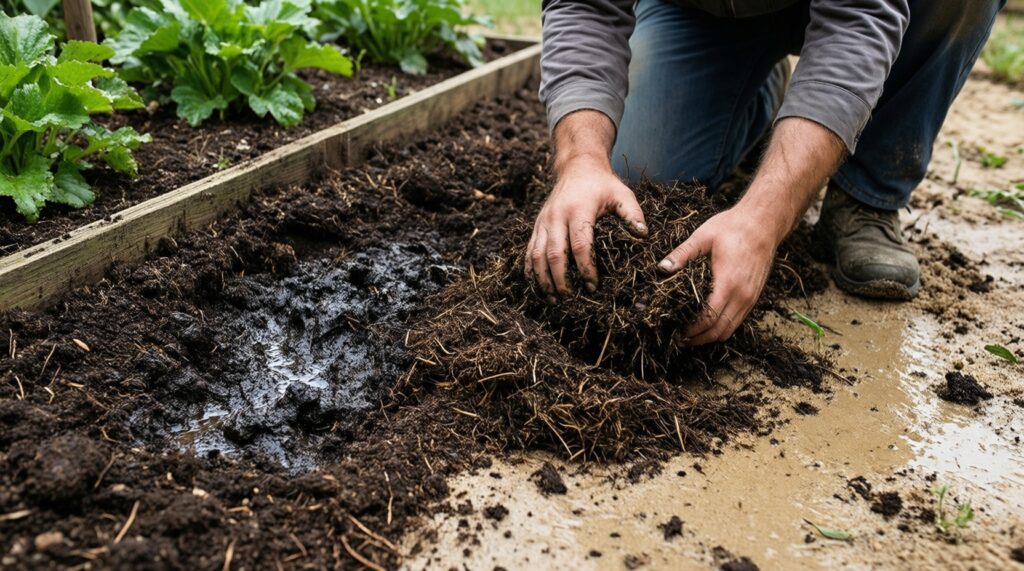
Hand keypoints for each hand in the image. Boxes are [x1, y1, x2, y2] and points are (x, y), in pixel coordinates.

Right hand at [525, 159, 647, 301]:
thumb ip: (633, 214)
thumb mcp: (622, 194)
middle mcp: (556, 216)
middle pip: (555, 254)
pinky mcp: (537, 226)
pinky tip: (537, 285)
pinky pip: (529, 251)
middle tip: (570, 298)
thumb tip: (643, 235)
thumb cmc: (602, 184)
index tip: (593, 286)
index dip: (586, 268)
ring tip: (553, 298)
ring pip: (537, 255)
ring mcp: (543, 222)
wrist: (577, 167)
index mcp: (578, 210)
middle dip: (561, 279)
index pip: (580, 245)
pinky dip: (530, 270)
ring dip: (542, 279)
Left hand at [657, 205, 780, 345]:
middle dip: (699, 339)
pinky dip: (723, 327)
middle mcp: (743, 295)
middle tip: (680, 339)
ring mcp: (751, 298)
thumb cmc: (733, 227)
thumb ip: (682, 255)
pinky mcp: (754, 296)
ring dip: (711, 336)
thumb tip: (661, 268)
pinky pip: (738, 320)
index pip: (709, 319)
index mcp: (728, 283)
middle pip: (719, 331)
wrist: (763, 223)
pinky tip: (709, 323)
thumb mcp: (703, 237)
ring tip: (692, 336)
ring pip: (730, 329)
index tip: (676, 331)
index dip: (692, 330)